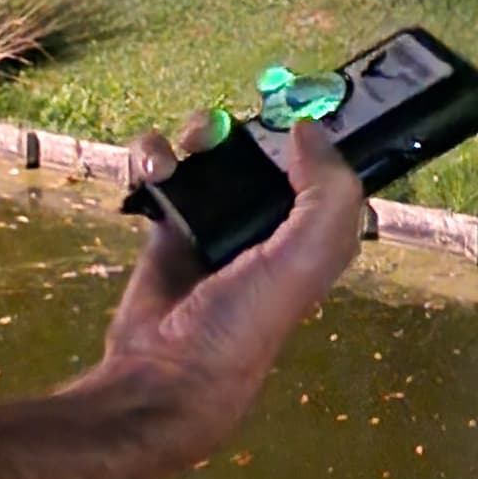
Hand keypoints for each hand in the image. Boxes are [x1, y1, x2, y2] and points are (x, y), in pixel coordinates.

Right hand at [89, 114, 363, 470]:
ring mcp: (213, 222)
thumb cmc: (246, 319)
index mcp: (310, 233)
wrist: (167, 370)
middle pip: (259, 150)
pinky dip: (151, 158)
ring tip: (176, 151)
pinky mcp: (167, 225)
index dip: (308, 137)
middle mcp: (265, 224)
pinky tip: (151, 172)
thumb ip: (326, 193)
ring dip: (192, 135)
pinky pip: (161, 173)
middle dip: (241, 129)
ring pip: (209, 151)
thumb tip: (308, 129)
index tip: (286, 108)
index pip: (319, 169)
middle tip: (219, 134)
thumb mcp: (307, 258)